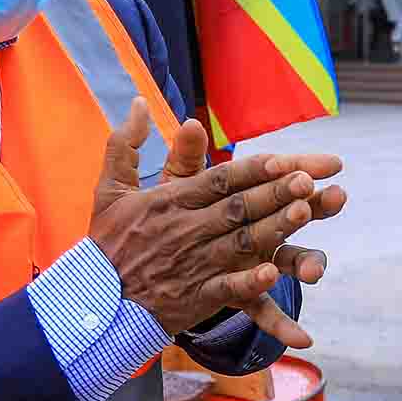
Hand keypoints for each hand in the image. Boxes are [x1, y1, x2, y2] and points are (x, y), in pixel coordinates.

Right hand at [89, 106, 346, 339]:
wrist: (94, 298)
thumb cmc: (107, 240)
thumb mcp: (109, 188)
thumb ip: (125, 144)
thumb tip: (138, 102)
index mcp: (169, 201)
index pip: (217, 179)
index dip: (251, 169)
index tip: (283, 159)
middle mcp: (185, 228)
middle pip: (237, 207)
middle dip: (274, 192)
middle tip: (307, 179)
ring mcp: (193, 263)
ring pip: (241, 241)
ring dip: (274, 226)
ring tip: (304, 211)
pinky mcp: (196, 297)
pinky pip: (228, 288)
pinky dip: (250, 281)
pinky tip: (274, 273)